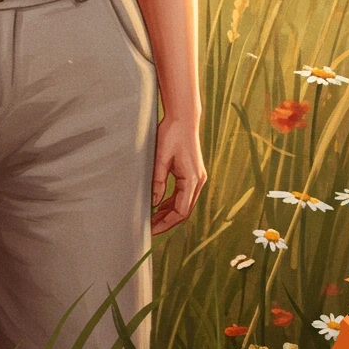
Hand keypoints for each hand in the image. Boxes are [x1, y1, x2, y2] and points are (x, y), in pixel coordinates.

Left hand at [150, 114, 205, 235]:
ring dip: (170, 213)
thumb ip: (158, 181)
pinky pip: (184, 194)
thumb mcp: (160, 158)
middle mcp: (198, 181)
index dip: (166, 223)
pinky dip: (173, 202)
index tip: (152, 229)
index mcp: (192, 180)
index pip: (181, 211)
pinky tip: (161, 205)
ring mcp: (197, 178)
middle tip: (150, 229)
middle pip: (184, 211)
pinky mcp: (193, 173)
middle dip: (167, 221)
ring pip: (184, 203)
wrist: (184, 118)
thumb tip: (154, 202)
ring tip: (153, 220)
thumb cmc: (171, 135)